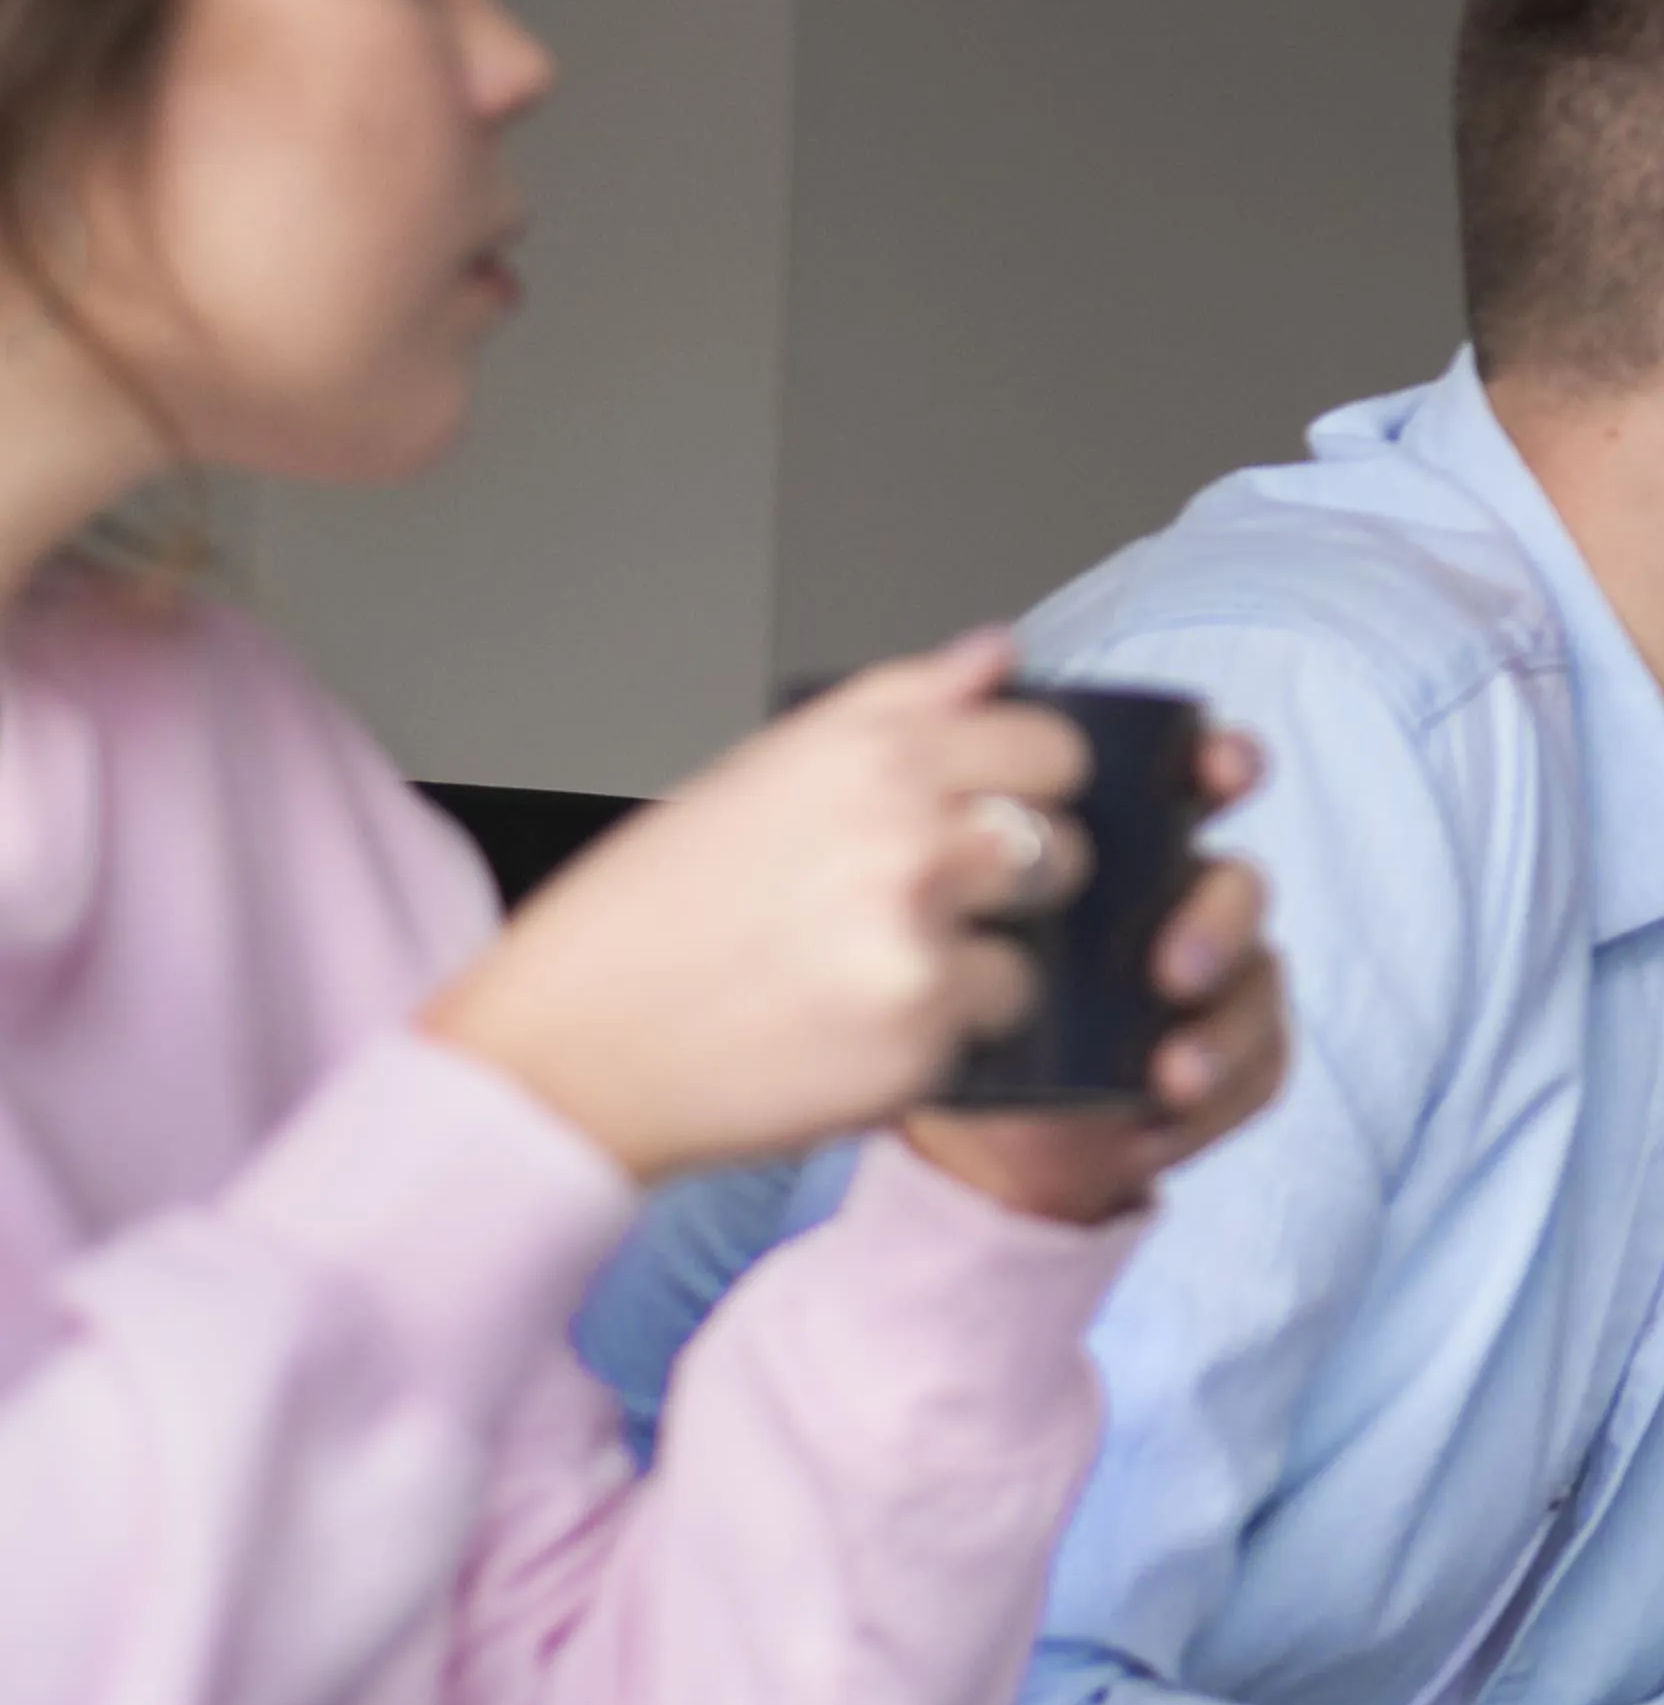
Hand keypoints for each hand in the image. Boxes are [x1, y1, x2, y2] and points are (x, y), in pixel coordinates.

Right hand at [423, 632, 1086, 1184]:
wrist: (563, 1050)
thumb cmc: (642, 920)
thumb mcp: (757, 775)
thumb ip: (898, 709)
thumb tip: (996, 654)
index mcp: (862, 749)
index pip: (1043, 740)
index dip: (1036, 782)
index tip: (1008, 807)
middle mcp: (900, 824)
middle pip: (1059, 837)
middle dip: (1014, 873)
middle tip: (927, 902)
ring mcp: (918, 926)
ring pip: (1037, 931)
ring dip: (985, 952)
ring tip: (882, 963)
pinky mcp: (923, 1023)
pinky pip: (996, 1015)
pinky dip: (946, 1027)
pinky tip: (857, 1022)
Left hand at [892, 729, 1288, 1225]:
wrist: (935, 1100)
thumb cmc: (931, 968)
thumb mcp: (921, 870)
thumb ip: (956, 764)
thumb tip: (992, 653)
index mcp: (1123, 845)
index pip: (1195, 782)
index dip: (1221, 764)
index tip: (1215, 766)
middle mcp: (1178, 905)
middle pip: (1238, 884)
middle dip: (1219, 919)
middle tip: (1169, 968)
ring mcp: (1208, 985)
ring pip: (1259, 980)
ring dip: (1224, 1023)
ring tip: (1172, 1068)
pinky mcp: (1223, 1061)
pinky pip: (1260, 1067)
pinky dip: (1219, 1092)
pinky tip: (1163, 1114)